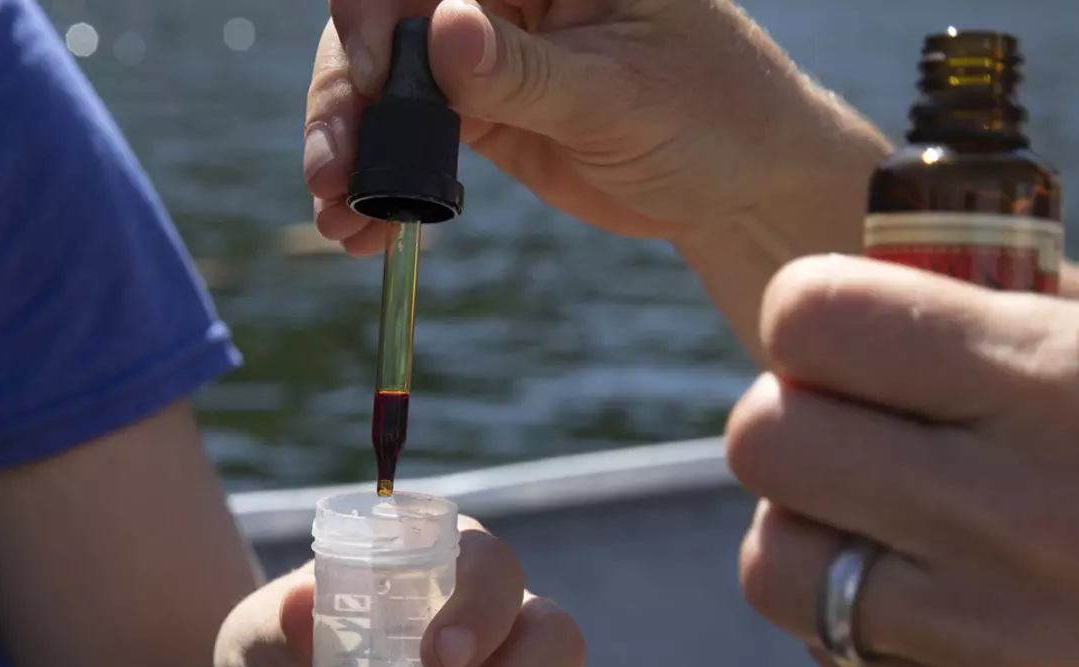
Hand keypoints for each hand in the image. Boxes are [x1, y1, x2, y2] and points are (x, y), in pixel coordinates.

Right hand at [304, 0, 864, 254]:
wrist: (744, 184)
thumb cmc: (714, 113)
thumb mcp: (620, 93)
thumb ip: (525, 70)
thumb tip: (441, 30)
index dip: (381, 11)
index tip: (372, 79)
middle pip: (387, 22)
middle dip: (348, 97)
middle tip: (335, 172)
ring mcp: (483, 53)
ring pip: (384, 85)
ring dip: (352, 150)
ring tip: (341, 219)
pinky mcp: (478, 114)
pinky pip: (408, 139)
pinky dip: (381, 186)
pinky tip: (365, 233)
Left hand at [725, 254, 1078, 666]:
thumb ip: (986, 337)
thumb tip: (822, 318)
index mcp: (1062, 378)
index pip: (814, 316)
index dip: (801, 325)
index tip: (827, 349)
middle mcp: (1017, 500)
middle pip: (764, 438)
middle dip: (784, 430)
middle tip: (834, 443)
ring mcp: (996, 627)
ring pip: (774, 563)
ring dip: (804, 539)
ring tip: (865, 533)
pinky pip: (835, 655)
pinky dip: (855, 628)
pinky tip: (925, 611)